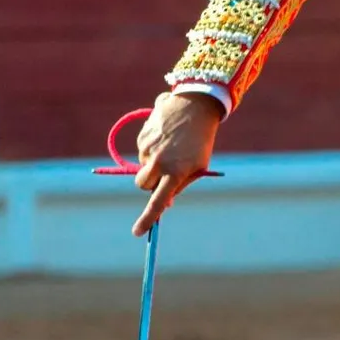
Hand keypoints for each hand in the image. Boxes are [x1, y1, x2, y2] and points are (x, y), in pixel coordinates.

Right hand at [131, 91, 223, 236]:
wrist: (196, 107)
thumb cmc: (201, 142)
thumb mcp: (198, 167)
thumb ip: (180, 184)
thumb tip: (165, 201)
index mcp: (177, 172)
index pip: (158, 201)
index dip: (148, 218)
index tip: (138, 232)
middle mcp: (159, 162)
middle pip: (143, 185)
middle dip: (150, 184)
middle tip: (166, 173)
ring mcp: (148, 149)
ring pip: (143, 166)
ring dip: (154, 163)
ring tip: (173, 146)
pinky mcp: (142, 136)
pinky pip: (143, 150)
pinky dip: (152, 147)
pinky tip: (167, 135)